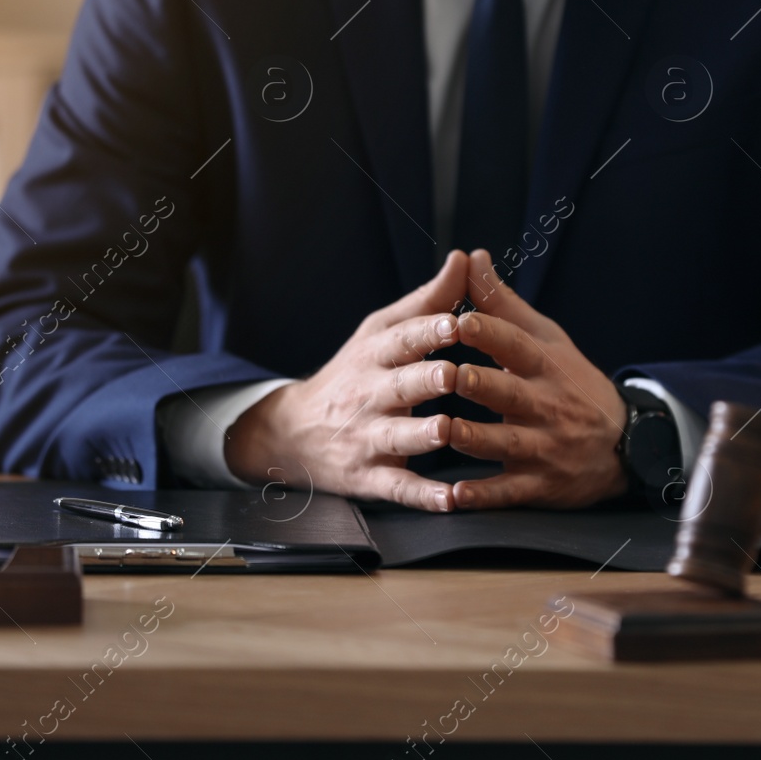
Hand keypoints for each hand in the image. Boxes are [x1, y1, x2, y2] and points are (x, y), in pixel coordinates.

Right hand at [225, 250, 469, 511]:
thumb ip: (428, 300)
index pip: (401, 339)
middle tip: (452, 374)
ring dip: (421, 435)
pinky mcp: (371, 478)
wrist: (294, 434)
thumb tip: (467, 258)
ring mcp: (368, 438)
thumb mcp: (382, 331)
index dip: (427, 332)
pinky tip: (450, 501)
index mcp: (375, 355)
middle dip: (425, 380)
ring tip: (446, 430)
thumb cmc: (354, 373)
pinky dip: (423, 497)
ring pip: (396, 437)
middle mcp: (369, 395)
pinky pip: (399, 488)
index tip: (455, 323)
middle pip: (399, 386)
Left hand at [448, 249, 627, 509]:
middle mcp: (546, 405)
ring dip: (474, 439)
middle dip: (481, 384)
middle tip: (450, 375)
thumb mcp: (546, 338)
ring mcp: (543, 447)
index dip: (489, 332)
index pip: (516, 345)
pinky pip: (508, 491)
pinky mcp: (539, 485)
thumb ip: (502, 303)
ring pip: (506, 443)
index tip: (459, 320)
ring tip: (445, 431)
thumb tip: (471, 257)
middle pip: (510, 393)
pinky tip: (455, 495)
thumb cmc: (571, 382)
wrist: (622, 444)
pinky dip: (483, 495)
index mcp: (545, 365)